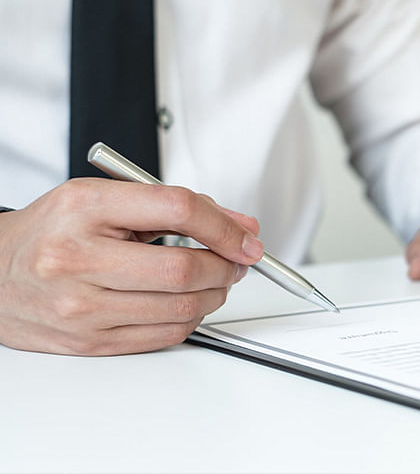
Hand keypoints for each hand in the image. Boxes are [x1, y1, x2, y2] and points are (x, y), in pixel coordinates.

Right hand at [0, 178, 262, 355]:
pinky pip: (164, 335)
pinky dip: (191, 318)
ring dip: (215, 294)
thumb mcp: (103, 198)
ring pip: (181, 307)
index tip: (247, 238)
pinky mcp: (89, 341)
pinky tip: (188, 302)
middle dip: (226, 265)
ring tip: (214, 280)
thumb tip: (240, 227)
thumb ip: (174, 207)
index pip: (177, 209)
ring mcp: (81, 306)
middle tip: (235, 260)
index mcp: (84, 209)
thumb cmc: (52, 232)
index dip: (224, 226)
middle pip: (184, 268)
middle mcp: (78, 259)